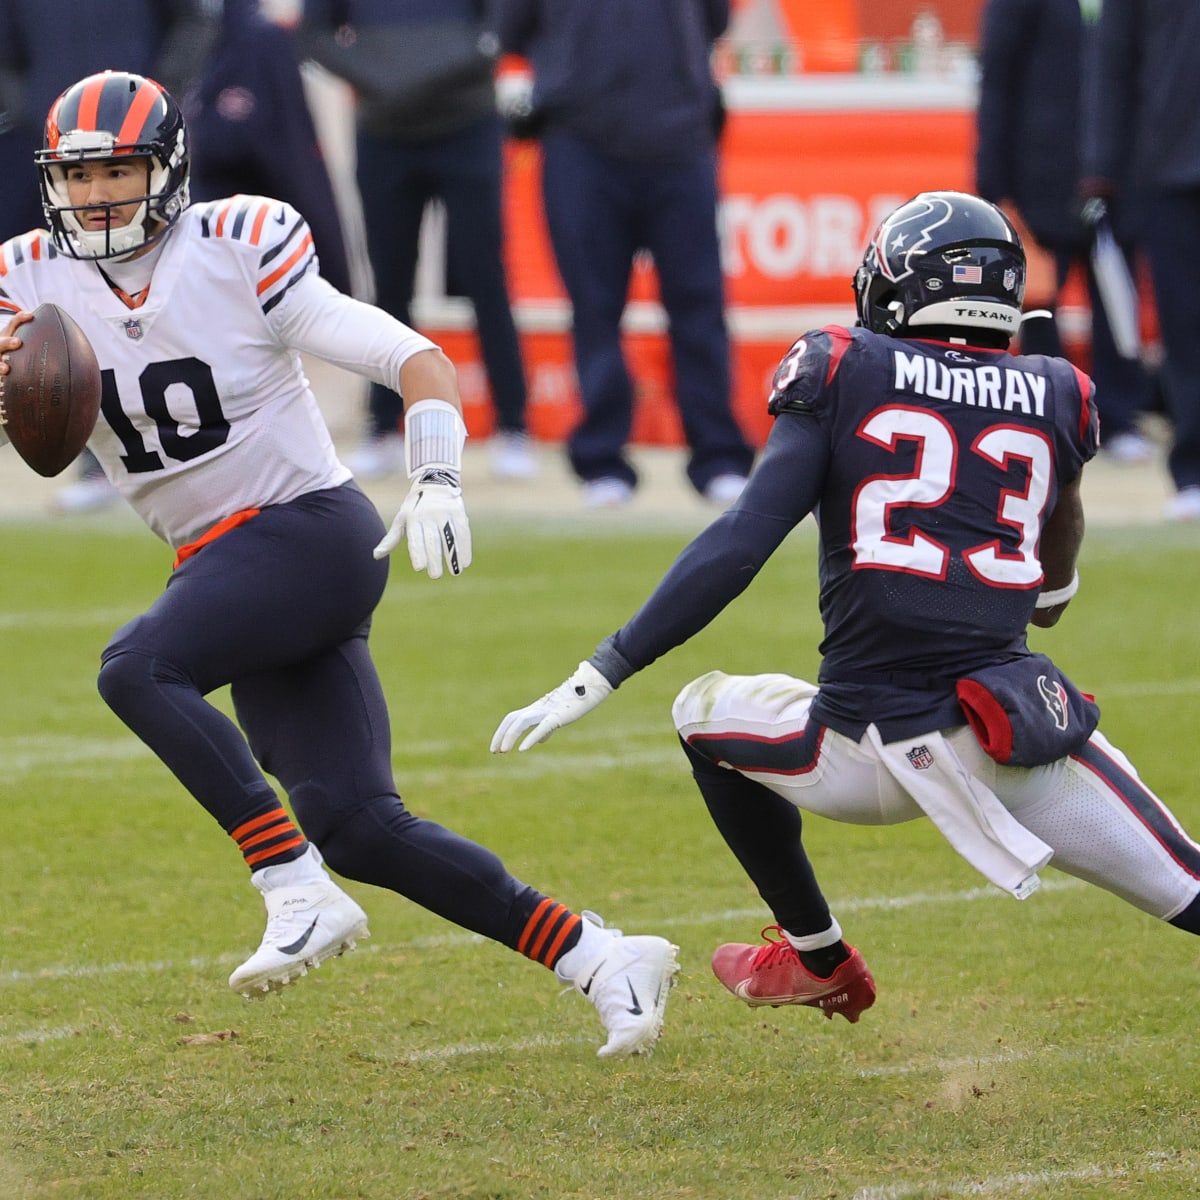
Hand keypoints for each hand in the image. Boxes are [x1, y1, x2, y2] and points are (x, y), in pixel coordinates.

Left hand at [374, 469, 471, 578]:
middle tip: (435, 576)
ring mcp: (444, 512)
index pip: (415, 538)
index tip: (420, 568)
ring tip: (455, 572)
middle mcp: (428, 515)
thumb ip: (391, 538)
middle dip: (434, 559)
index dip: (418, 552)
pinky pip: (463, 532)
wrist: (434, 482)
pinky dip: (465, 548)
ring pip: (450, 537)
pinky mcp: (458, 511)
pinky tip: (465, 562)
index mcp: (413, 518)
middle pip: (432, 540)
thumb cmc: (415, 507)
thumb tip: (376, 555)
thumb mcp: (402, 519)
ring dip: (453, 556)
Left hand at [491, 661, 613, 752]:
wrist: (589, 688)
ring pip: (521, 722)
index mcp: (535, 709)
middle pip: (512, 719)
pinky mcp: (557, 716)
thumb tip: (541, 740)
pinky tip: (523, 749)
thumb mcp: (557, 718)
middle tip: (494, 751)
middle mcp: (537, 709)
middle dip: (501, 734)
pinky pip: (540, 727)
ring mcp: (546, 711)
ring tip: (504, 751)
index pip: (512, 718)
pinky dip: (530, 737)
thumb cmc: (574, 702)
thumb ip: (547, 729)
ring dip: (510, 736)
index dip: (502, 731)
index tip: (496, 747)